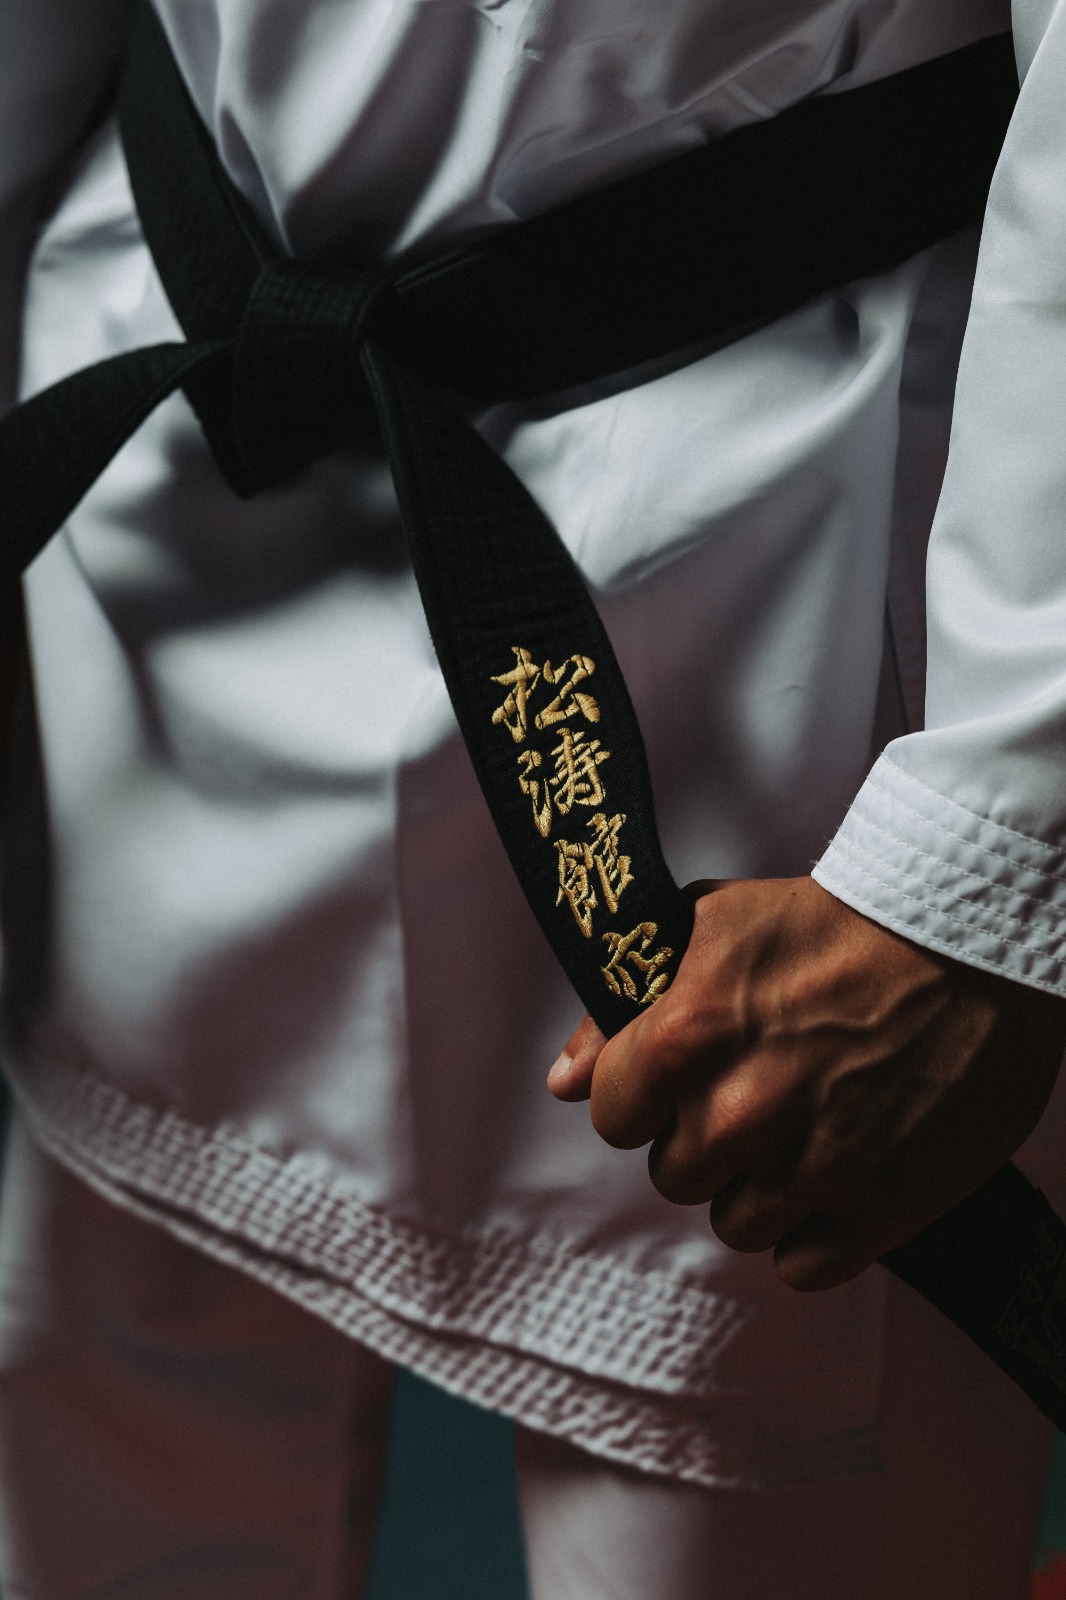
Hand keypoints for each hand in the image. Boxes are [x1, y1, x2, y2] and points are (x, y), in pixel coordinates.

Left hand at [548, 877, 1065, 1289]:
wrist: (969, 937)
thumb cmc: (834, 921)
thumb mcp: (712, 927)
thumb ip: (622, 1008)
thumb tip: (562, 1081)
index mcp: (685, 1037)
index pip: (613, 1118)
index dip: (647, 1096)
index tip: (686, 1075)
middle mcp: (739, 1112)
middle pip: (676, 1175)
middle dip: (707, 1137)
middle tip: (765, 1090)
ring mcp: (811, 1167)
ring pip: (736, 1225)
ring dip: (762, 1187)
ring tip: (809, 1127)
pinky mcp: (882, 1208)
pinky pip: (803, 1267)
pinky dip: (816, 1232)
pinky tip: (841, 1175)